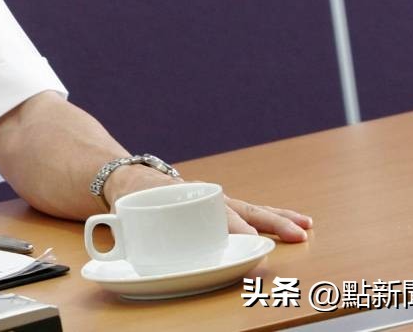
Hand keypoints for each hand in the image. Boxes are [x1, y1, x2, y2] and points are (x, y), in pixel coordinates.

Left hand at [107, 166, 312, 241]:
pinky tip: (298, 225)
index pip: (211, 213)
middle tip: (296, 235)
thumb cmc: (128, 197)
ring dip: (279, 219)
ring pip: (251, 209)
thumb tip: (107, 235)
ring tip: (305, 228)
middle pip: (239, 210)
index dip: (229, 224)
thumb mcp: (120, 209)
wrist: (126, 177)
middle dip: (268, 223)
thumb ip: (113, 225)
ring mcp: (213, 201)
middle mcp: (202, 198)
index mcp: (180, 198)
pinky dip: (275, 217)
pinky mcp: (219, 207)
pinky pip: (250, 211)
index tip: (246, 234)